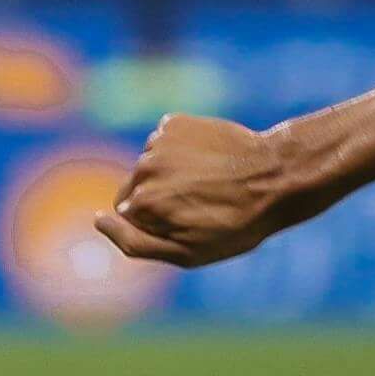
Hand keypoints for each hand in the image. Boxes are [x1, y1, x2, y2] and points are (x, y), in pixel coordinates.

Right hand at [94, 113, 294, 266]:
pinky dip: (182, 150)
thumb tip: (97, 220)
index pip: (127, 217)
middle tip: (201, 203)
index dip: (157, 223)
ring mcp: (158, 142)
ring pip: (150, 164)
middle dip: (159, 197)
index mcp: (140, 205)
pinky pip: (165, 142)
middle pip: (134, 188)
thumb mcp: (188, 252)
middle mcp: (142, 169)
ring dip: (172, 172)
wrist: (278, 176)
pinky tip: (210, 160)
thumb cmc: (236, 223)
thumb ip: (135, 243)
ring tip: (210, 182)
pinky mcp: (174, 123)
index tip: (189, 223)